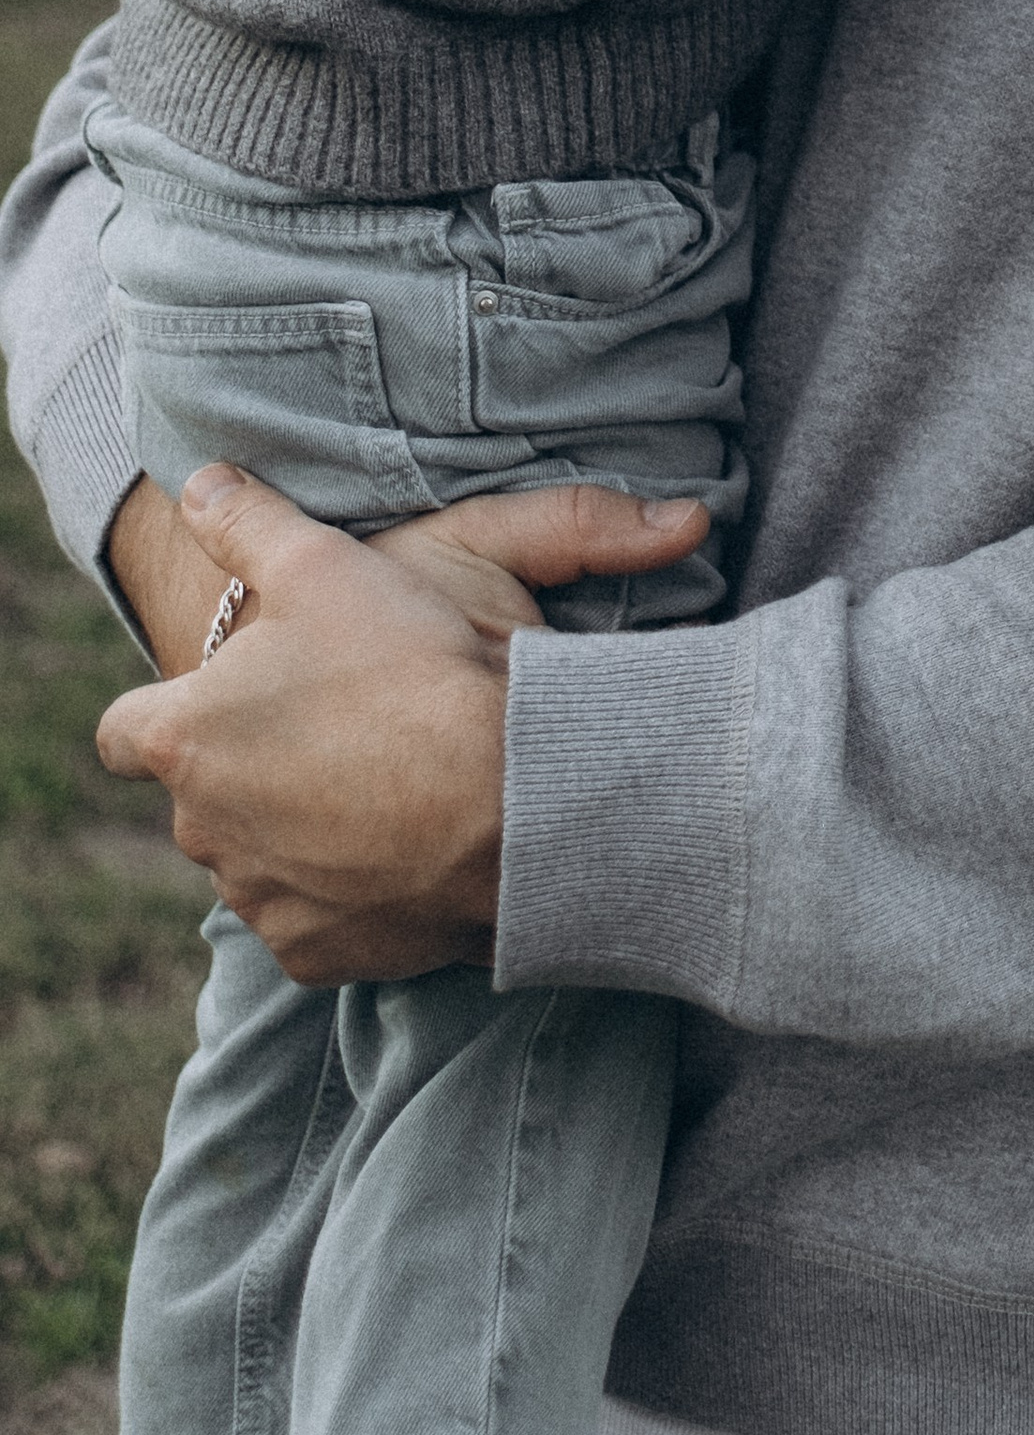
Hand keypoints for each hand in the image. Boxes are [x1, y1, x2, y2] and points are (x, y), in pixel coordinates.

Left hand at [94, 467, 706, 980]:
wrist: (508, 795)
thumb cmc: (410, 672)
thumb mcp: (324, 563)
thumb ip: (247, 523)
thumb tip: (200, 482)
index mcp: (186, 738)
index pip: (125, 731)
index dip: (166, 711)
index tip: (223, 700)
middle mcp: (203, 831)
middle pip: (207, 793)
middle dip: (257, 764)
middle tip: (345, 721)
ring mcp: (260, 899)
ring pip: (262, 856)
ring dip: (303, 826)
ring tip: (388, 780)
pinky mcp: (318, 951)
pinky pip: (319, 916)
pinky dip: (352, 888)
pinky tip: (410, 843)